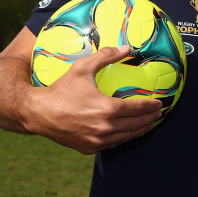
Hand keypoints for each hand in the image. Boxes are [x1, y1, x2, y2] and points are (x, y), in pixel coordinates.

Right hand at [26, 44, 163, 153]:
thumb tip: (127, 48)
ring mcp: (97, 140)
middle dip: (151, 118)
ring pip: (127, 137)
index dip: (152, 106)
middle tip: (158, 113)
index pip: (138, 108)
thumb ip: (106, 57)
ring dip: (140, 130)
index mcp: (107, 109)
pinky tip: (128, 132)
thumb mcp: (82, 68)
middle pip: (137, 124)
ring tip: (148, 123)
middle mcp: (105, 128)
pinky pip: (113, 144)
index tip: (160, 103)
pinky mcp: (89, 148)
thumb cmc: (60, 89)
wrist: (37, 112)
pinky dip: (124, 137)